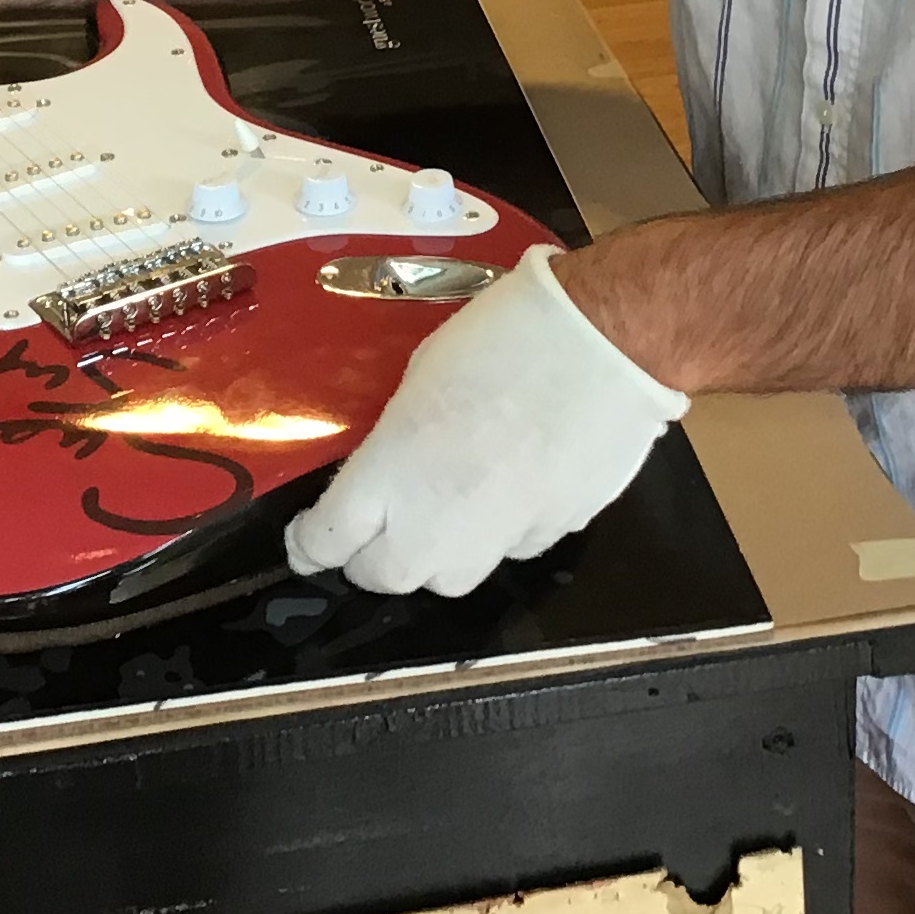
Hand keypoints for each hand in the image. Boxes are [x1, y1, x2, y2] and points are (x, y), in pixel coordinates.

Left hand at [284, 244, 689, 597]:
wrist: (608, 342)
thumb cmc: (511, 334)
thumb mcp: (420, 373)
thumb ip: (395, 438)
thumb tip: (390, 464)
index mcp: (393, 470)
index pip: (328, 540)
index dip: (309, 545)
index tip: (306, 541)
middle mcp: (438, 519)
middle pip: (383, 576)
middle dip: (370, 557)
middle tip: (373, 528)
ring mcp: (499, 536)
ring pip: (448, 579)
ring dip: (434, 556)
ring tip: (442, 511)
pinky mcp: (551, 534)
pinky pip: (509, 552)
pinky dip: (497, 535)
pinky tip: (507, 490)